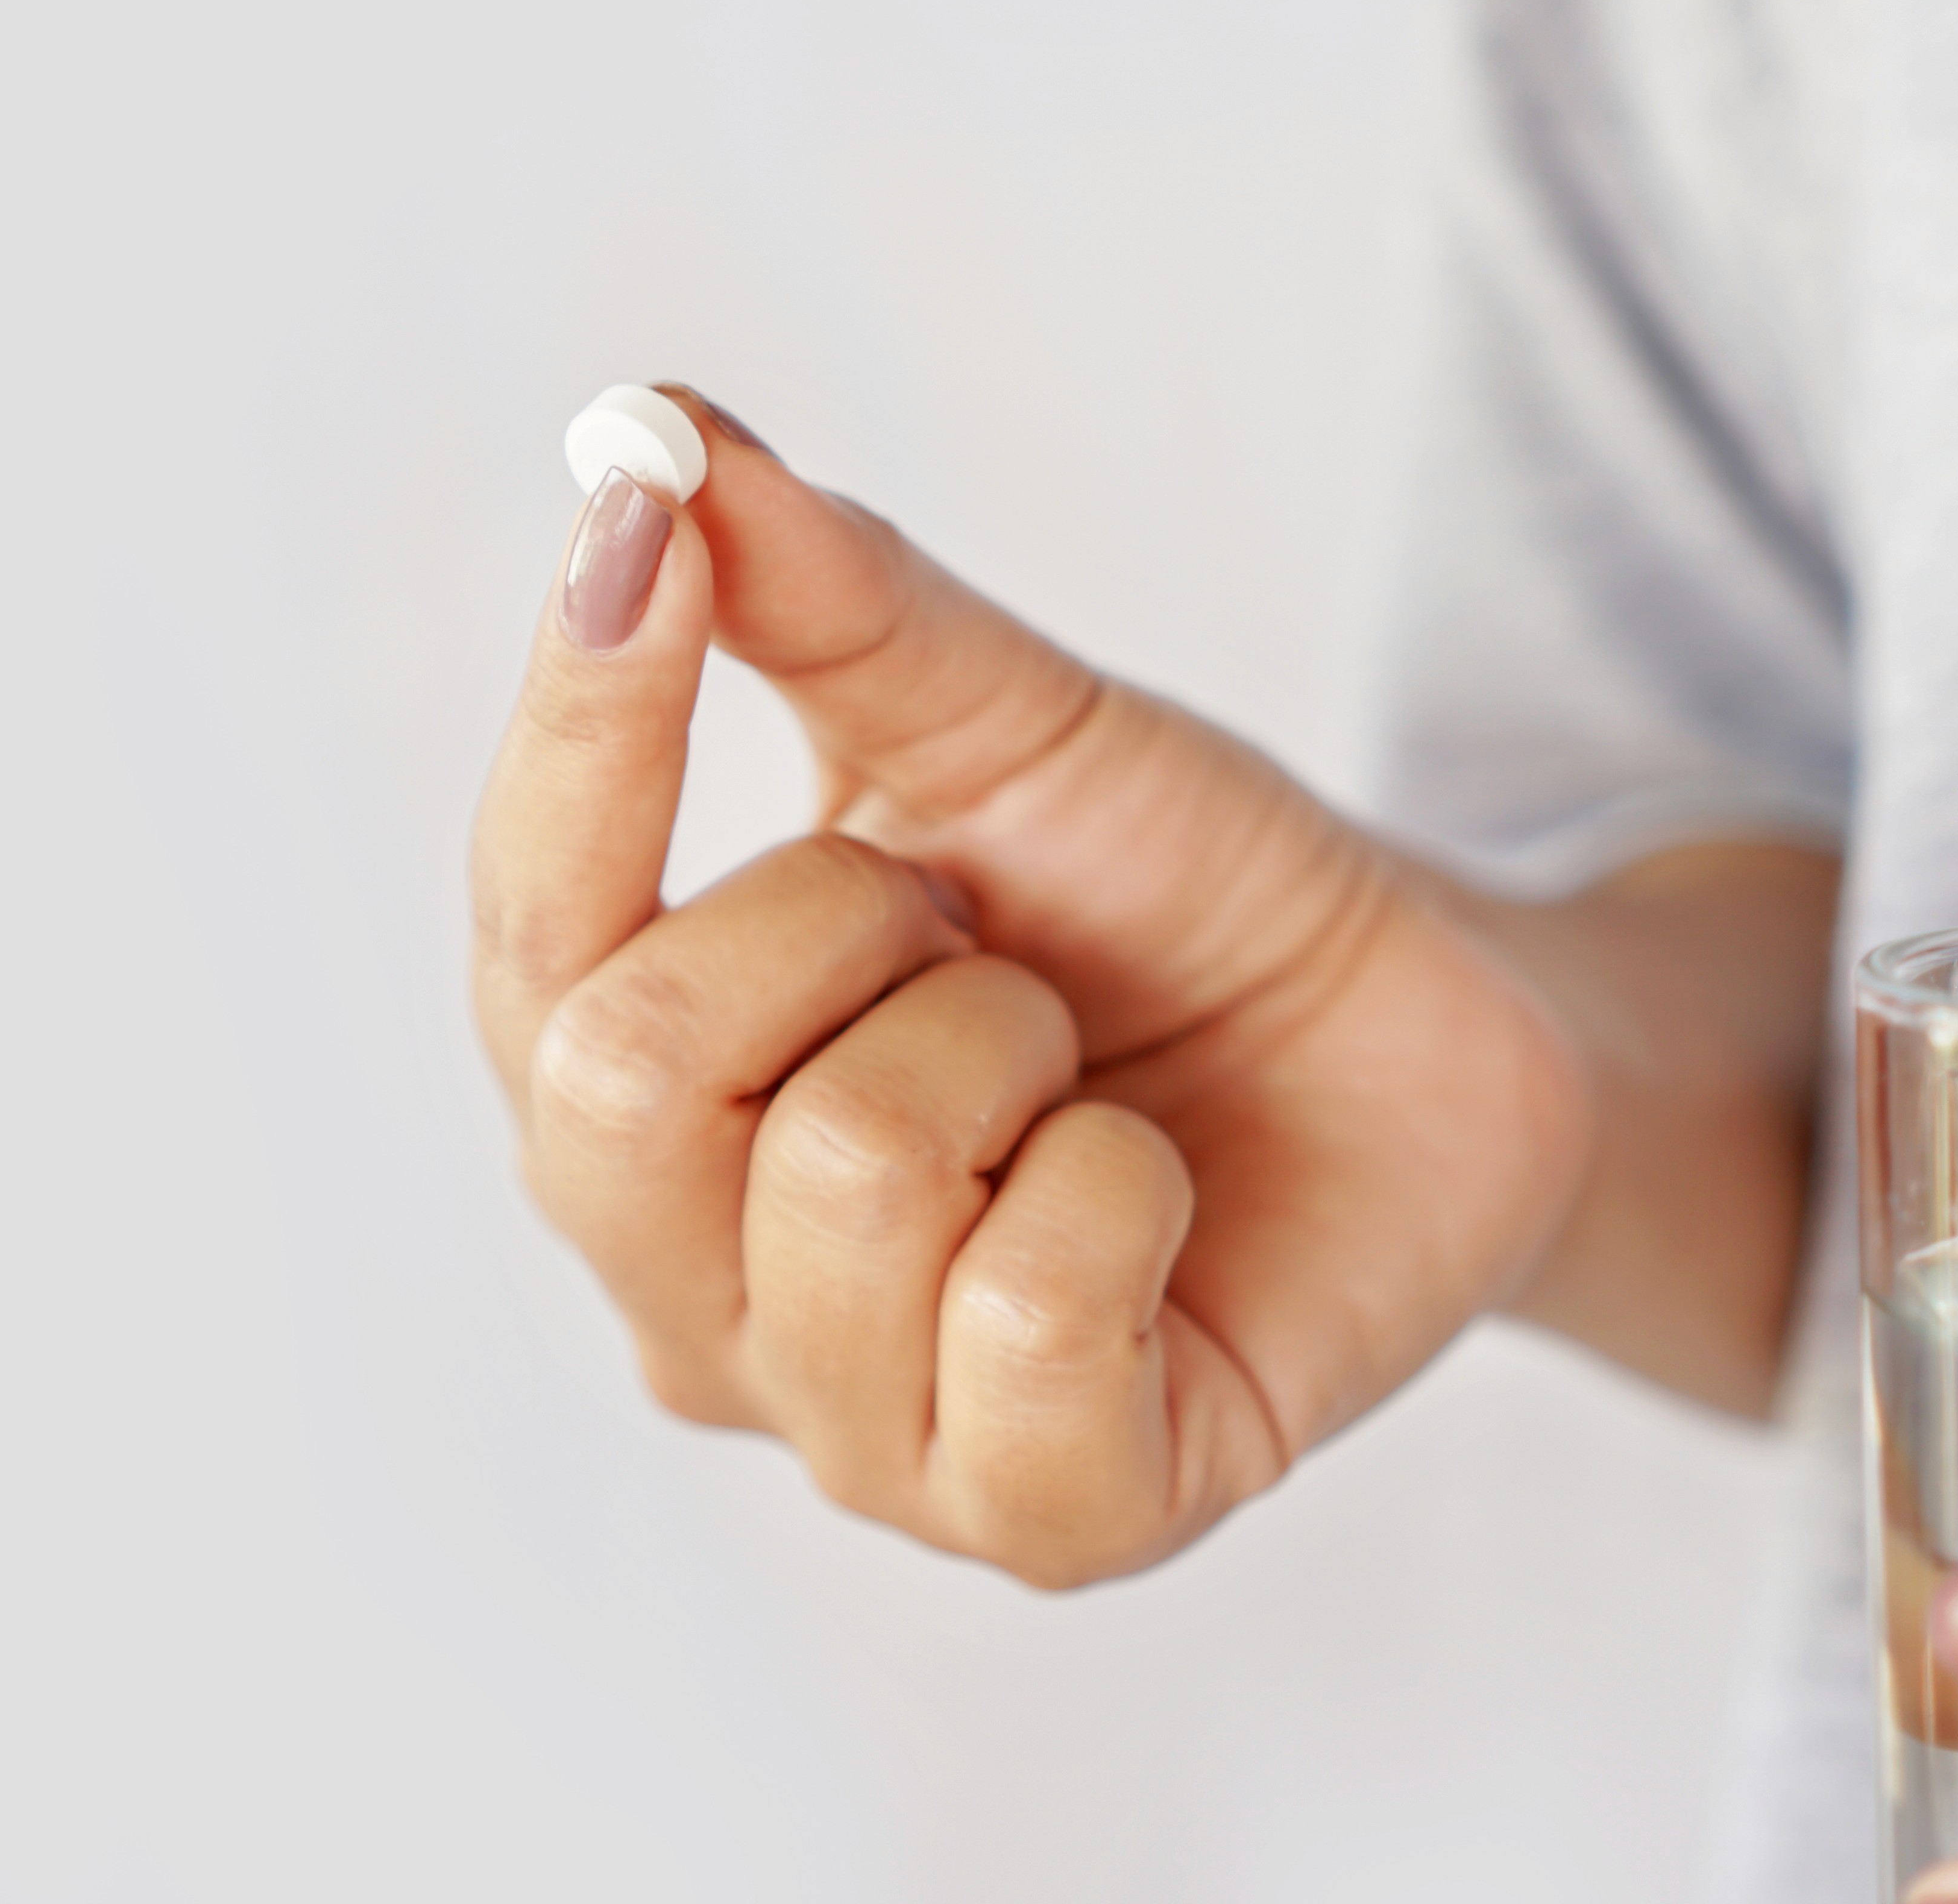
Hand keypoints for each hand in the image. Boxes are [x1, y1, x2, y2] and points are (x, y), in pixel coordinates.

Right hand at [471, 390, 1659, 1585]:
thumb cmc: (1178, 897)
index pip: (526, 927)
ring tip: (1086, 1067)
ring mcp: (855, 1438)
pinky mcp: (1050, 1521)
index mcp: (641, 1100)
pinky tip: (1154, 1191)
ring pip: (843, 1181)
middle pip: (619, 1081)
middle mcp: (693, 1298)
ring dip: (1020, 1050)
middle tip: (988, 929)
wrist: (1431, 1034)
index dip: (578, 721)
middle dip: (851, 926)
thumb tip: (648, 435)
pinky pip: (1021, 1323)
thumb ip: (822, 594)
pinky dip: (1124, 1195)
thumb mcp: (1010, 723)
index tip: (639, 526)